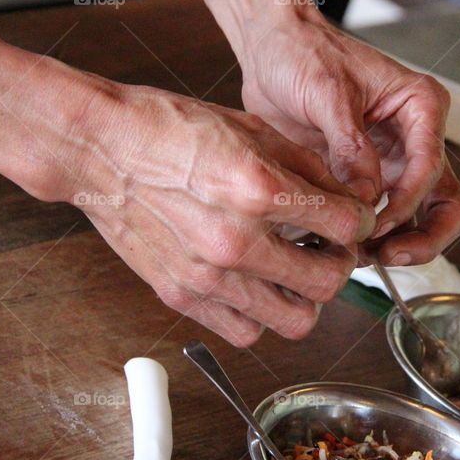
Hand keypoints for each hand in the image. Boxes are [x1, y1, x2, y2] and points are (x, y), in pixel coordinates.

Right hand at [60, 80, 375, 346]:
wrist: (99, 147)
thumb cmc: (168, 129)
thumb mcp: (251, 127)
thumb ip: (307, 168)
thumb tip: (345, 198)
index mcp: (258, 189)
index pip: (346, 227)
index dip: (359, 221)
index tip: (351, 219)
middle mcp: (235, 240)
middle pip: (328, 282)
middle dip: (340, 263)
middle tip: (329, 248)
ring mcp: (206, 276)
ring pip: (295, 321)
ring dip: (305, 297)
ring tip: (293, 271)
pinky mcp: (181, 296)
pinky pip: (246, 332)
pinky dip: (262, 315)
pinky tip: (256, 285)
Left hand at [239, 13, 459, 264]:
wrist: (271, 50)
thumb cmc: (302, 52)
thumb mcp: (326, 92)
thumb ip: (349, 146)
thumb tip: (365, 198)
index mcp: (421, 106)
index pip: (430, 167)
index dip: (406, 203)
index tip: (375, 222)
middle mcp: (415, 137)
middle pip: (445, 202)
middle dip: (423, 237)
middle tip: (387, 256)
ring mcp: (392, 162)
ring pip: (419, 218)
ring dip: (397, 243)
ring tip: (356, 254)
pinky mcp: (366, 178)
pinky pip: (379, 216)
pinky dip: (366, 236)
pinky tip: (338, 243)